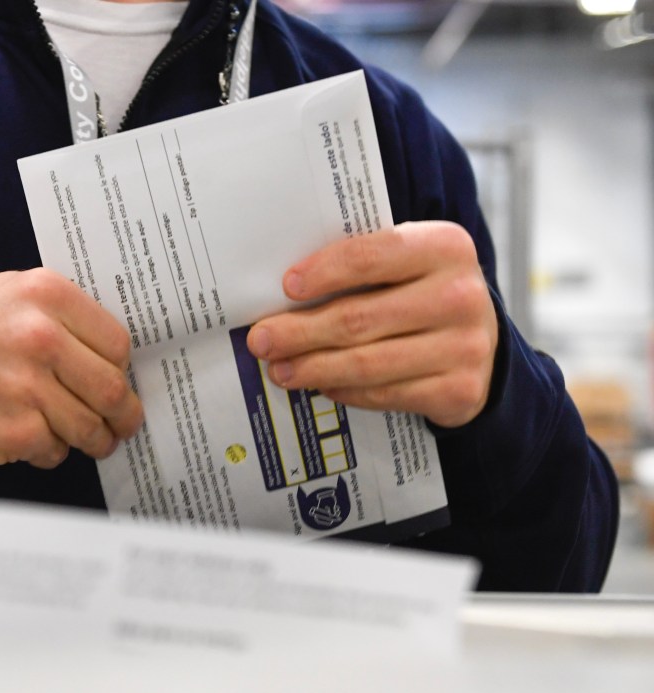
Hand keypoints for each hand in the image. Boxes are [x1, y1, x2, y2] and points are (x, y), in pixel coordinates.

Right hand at [0, 268, 143, 467]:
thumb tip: (117, 354)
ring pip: (90, 428)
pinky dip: (51, 450)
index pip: (118, 344)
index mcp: (47, 295)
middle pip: (112, 390)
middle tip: (123, 423)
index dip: (121, 369)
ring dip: (95, 440)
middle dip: (124, 415)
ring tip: (92, 439)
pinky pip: (55, 451)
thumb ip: (65, 312)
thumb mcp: (14, 292)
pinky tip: (34, 436)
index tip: (118, 380)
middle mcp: (40, 338)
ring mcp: (27, 388)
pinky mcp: (13, 432)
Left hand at [246, 221, 497, 428]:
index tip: (286, 287)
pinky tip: (319, 384)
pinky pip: (384, 393)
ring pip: (366, 363)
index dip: (324, 272)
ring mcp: (464, 346)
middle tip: (260, 341)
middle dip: (299, 331)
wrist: (484, 343)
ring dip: (312, 368)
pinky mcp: (459, 390)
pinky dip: (344, 390)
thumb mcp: (407, 265)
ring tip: (279, 370)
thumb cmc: (424, 294)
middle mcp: (459, 295)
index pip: (371, 256)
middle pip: (359, 317)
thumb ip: (361, 267)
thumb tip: (282, 294)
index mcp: (444, 247)